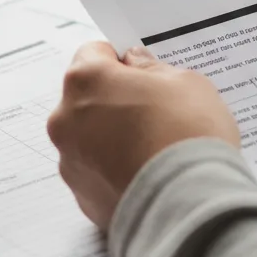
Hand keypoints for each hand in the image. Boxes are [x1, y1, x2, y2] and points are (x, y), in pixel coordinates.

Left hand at [47, 43, 238, 228]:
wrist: (190, 203)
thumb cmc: (188, 134)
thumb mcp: (185, 82)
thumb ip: (153, 68)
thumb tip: (137, 65)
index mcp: (86, 80)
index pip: (94, 53)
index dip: (121, 60)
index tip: (144, 72)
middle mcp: (66, 119)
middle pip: (88, 99)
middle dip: (116, 101)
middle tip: (156, 111)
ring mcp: (71, 162)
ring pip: (91, 138)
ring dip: (114, 138)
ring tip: (157, 148)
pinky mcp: (83, 199)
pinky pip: (98, 174)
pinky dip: (117, 171)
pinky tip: (150, 174)